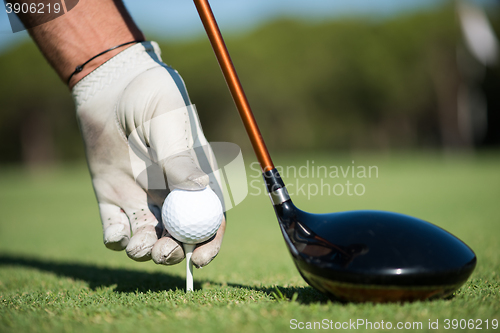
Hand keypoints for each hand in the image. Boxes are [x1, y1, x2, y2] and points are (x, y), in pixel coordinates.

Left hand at [72, 41, 224, 267]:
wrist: (112, 84)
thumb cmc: (150, 95)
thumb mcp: (168, 120)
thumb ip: (179, 155)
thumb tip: (199, 188)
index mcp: (195, 178)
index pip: (210, 217)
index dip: (210, 242)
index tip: (200, 259)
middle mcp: (171, 192)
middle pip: (179, 234)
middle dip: (173, 252)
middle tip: (162, 252)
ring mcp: (142, 196)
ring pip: (147, 237)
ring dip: (144, 250)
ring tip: (137, 246)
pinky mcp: (112, 196)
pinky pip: (115, 228)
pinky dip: (116, 239)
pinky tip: (115, 233)